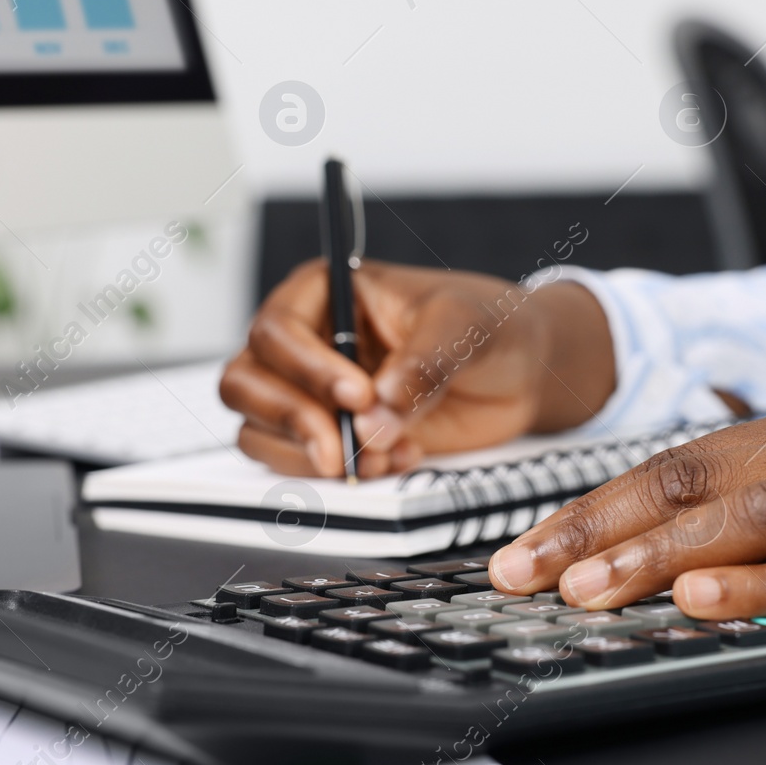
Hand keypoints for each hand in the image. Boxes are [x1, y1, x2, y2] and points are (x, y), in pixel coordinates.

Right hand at [219, 259, 614, 478]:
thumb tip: (376, 415)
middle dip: (294, 422)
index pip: (277, 330)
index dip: (308, 369)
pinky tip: (390, 460)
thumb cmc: (489, 326)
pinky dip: (335, 473)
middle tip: (346, 450)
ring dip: (311, 454)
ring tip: (379, 457)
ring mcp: (311, 391)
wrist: (519, 371)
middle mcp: (306, 340)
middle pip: (246, 382)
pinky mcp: (330, 434)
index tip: (357, 397)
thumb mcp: (463, 328)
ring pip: (258, 428)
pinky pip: (295, 462)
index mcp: (326, 292)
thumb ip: (422, 365)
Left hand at [488, 397, 765, 708]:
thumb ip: (764, 512)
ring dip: (658, 555)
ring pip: (753, 517)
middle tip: (524, 570)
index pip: (679, 462)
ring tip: (587, 587)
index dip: (594, 504)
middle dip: (598, 527)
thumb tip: (655, 553)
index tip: (526, 548)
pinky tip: (704, 600)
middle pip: (696, 483)